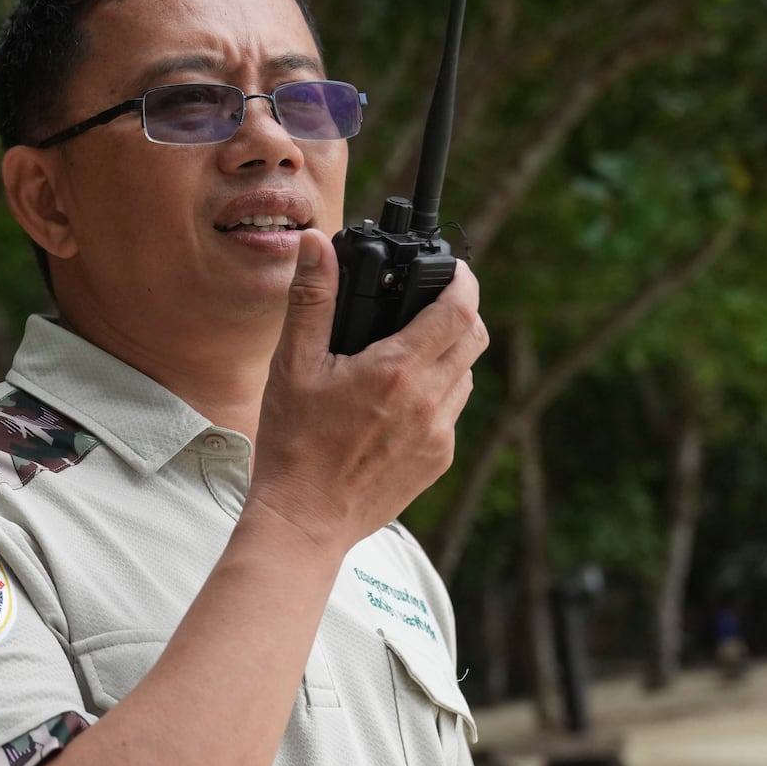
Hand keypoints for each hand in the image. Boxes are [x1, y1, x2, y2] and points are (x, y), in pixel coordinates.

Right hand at [247, 228, 488, 554]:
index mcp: (397, 371)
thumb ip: (311, 299)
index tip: (455, 269)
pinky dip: (437, 393)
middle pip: (474, 338)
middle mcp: (428, 402)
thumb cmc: (293, 443)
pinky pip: (451, 413)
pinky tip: (398, 399)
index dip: (464, 281)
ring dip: (449, 355)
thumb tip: (317, 245)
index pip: (458, 311)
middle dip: (461, 312)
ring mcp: (438, 435)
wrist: (304, 519)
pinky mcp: (437, 461)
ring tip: (409, 352)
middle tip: (433, 303)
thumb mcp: (293, 364)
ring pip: (465, 376)